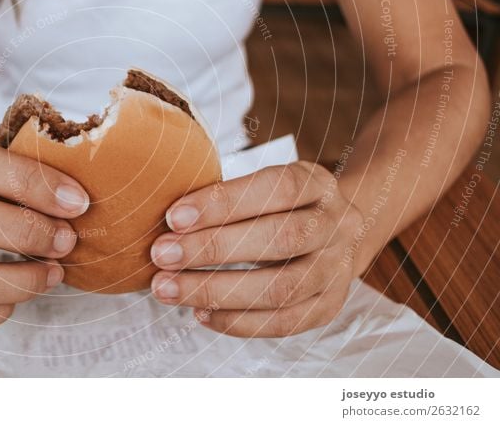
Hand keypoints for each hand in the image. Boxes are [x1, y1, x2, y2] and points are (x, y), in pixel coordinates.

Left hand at [149, 161, 363, 336]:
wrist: (344, 231)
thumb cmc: (282, 204)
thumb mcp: (267, 183)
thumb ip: (228, 196)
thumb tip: (168, 219)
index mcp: (318, 184)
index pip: (277, 188)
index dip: (224, 202)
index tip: (174, 216)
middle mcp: (336, 225)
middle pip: (280, 239)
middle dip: (213, 248)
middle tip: (161, 255)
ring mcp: (337, 269)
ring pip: (281, 288)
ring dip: (216, 291)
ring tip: (167, 289)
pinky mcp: (329, 305)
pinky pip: (284, 322)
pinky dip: (238, 322)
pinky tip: (199, 313)